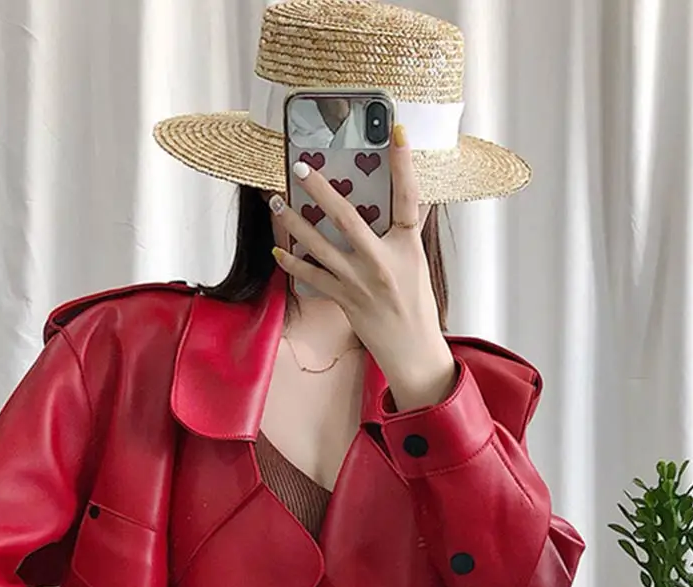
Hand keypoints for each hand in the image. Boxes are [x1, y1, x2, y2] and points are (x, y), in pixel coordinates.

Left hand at [270, 123, 456, 409]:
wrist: (412, 349)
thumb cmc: (416, 304)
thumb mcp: (417, 262)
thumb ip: (407, 231)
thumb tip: (409, 201)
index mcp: (406, 246)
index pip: (408, 197)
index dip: (404, 163)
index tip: (396, 131)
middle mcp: (382, 262)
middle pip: (347, 217)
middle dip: (320, 190)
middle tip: (299, 167)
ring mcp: (360, 282)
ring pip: (319, 246)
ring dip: (294, 223)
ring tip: (275, 202)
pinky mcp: (344, 300)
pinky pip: (312, 277)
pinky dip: (293, 264)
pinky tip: (278, 250)